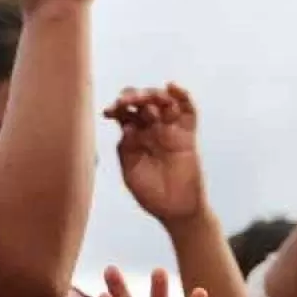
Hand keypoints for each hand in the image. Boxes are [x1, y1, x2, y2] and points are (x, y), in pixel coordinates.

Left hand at [106, 84, 205, 224]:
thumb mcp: (130, 171)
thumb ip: (126, 149)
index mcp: (134, 137)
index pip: (124, 113)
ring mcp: (170, 131)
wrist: (175, 210)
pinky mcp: (187, 135)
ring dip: (153, 94)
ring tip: (146, 97)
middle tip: (126, 101)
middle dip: (133, 96)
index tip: (109, 111)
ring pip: (163, 102)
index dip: (116, 108)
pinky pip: (188, 111)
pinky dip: (182, 96)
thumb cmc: (151, 193)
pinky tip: (172, 87)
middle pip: (143, 102)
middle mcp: (151, 130)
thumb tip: (127, 126)